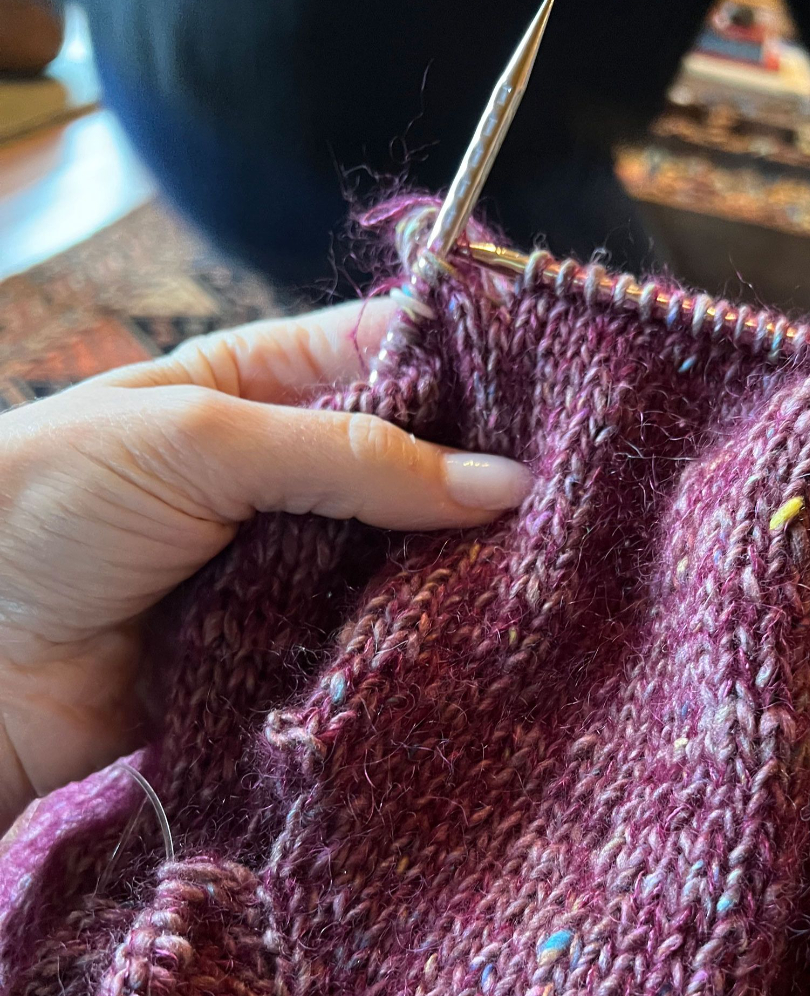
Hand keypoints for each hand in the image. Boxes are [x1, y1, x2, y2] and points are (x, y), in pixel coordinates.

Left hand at [0, 298, 530, 832]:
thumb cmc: (51, 508)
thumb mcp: (199, 441)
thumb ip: (349, 459)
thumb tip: (500, 483)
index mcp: (257, 383)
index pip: (388, 350)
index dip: (473, 361)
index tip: (561, 390)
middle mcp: (285, 470)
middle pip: (412, 461)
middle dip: (479, 478)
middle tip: (571, 499)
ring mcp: (288, 561)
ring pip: (402, 555)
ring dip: (454, 567)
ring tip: (544, 574)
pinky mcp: (285, 645)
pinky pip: (369, 636)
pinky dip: (412, 640)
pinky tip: (475, 641)